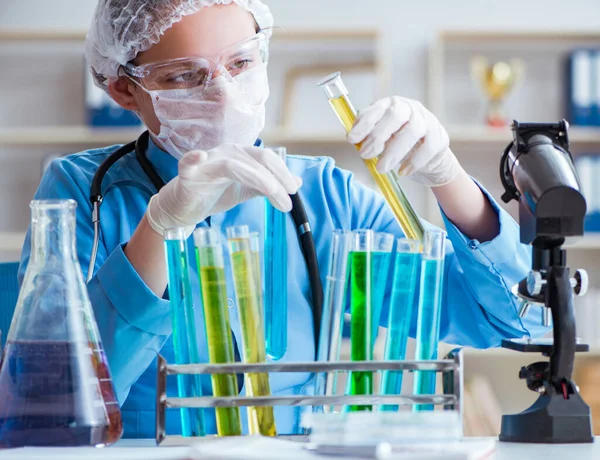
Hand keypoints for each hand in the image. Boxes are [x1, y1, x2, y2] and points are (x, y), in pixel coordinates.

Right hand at [146, 144, 300, 235]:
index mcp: (241, 154)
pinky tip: (200, 156)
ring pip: (234, 165)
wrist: (185, 208)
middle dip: (276, 179)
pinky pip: (188, 162)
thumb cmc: (215, 194)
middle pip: (256, 160)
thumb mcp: (246, 191)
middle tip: (288, 201)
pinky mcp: (188, 173)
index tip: (293, 192)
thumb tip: (297, 183)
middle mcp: (226, 152)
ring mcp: (207, 161)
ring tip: (272, 192)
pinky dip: (193, 158)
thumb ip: (268, 187)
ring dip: (257, 178)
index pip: (267, 158)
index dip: (283, 173)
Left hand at [347, 96, 461, 186]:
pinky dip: (414, 161)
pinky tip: (403, 172)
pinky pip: (428, 147)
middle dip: (378, 136)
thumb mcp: (381, 137)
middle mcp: (409, 108)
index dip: (364, 123)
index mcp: (391, 105)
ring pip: (413, 131)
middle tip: (365, 155)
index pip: (377, 109)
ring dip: (394, 152)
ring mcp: (426, 120)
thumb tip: (353, 139)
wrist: (427, 155)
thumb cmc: (398, 143)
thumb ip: (368, 136)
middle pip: (396, 115)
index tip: (351, 139)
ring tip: (381, 168)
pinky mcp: (439, 136)